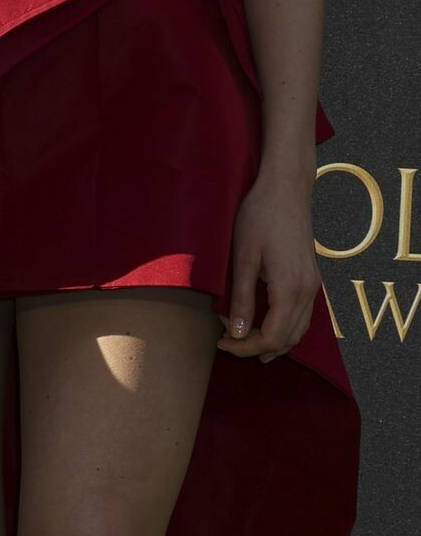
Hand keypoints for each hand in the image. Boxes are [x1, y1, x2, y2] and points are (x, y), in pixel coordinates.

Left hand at [217, 174, 318, 360]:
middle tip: (229, 343)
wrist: (286, 188)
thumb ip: (242, 297)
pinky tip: (267, 324)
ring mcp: (313, 285)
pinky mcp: (312, 277)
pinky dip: (286, 328)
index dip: (245, 347)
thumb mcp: (244, 257)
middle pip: (287, 339)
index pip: (271, 337)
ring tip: (246, 342)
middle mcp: (308, 291)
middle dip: (257, 347)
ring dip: (274, 341)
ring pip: (299, 330)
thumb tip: (237, 332)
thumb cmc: (260, 216)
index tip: (221, 342)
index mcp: (290, 288)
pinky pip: (303, 316)